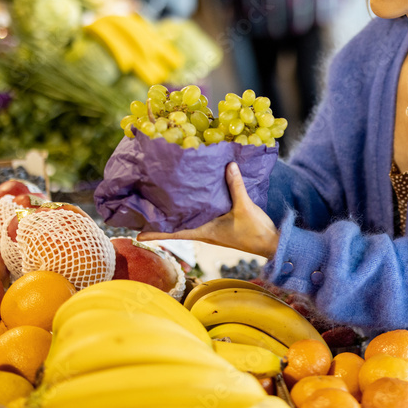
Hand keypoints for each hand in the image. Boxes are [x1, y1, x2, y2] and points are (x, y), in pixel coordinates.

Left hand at [137, 162, 279, 258]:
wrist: (271, 243)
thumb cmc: (254, 231)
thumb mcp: (244, 207)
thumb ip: (235, 186)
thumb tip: (228, 165)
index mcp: (205, 231)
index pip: (175, 234)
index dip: (156, 234)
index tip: (137, 235)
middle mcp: (205, 231)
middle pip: (178, 227)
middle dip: (162, 222)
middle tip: (144, 212)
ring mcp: (213, 228)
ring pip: (189, 220)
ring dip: (177, 215)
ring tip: (163, 203)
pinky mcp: (222, 223)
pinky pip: (203, 215)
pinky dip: (195, 208)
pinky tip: (195, 197)